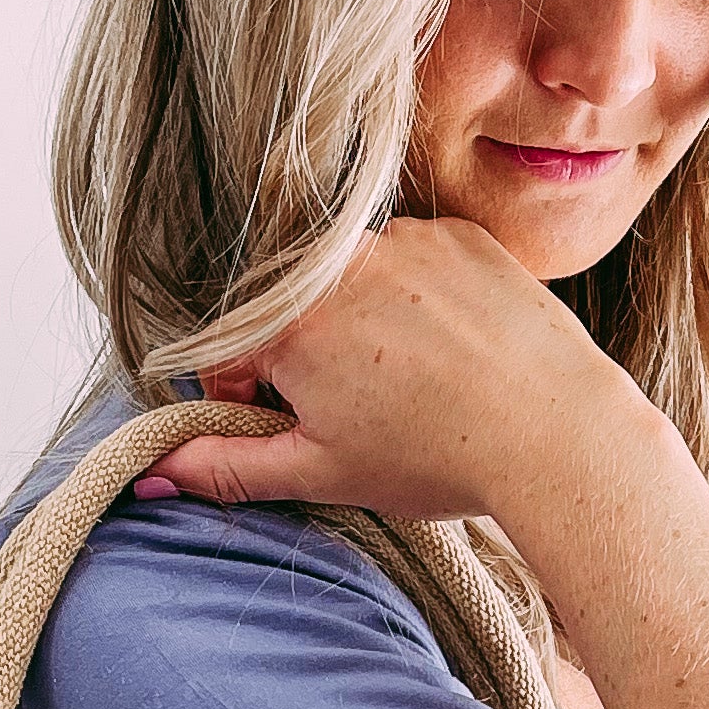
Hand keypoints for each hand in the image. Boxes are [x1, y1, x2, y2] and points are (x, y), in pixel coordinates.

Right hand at [132, 218, 637, 527]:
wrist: (557, 434)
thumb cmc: (438, 457)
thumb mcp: (321, 473)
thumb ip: (226, 467)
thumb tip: (151, 473)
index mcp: (291, 321)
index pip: (230, 354)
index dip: (254, 402)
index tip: (298, 430)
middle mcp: (340, 262)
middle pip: (293, 312)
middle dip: (312, 363)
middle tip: (368, 414)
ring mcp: (406, 238)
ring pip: (356, 285)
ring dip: (367, 328)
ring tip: (421, 387)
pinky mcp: (461, 235)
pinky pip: (418, 263)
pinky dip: (424, 304)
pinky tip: (456, 353)